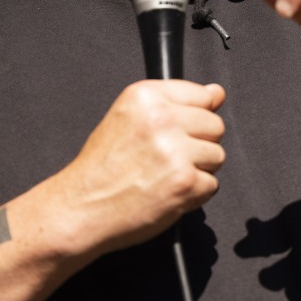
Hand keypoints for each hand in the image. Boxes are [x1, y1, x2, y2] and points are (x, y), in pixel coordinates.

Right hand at [46, 80, 225, 256]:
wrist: (82, 208)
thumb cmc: (102, 168)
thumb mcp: (129, 118)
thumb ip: (174, 103)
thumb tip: (217, 93)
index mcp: (145, 96)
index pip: (202, 95)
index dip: (194, 117)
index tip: (177, 131)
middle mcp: (161, 118)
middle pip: (215, 125)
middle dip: (198, 144)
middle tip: (167, 158)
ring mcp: (175, 151)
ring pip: (217, 155)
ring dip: (198, 170)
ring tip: (165, 176)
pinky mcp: (185, 182)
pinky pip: (212, 185)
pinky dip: (194, 194)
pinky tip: (167, 193)